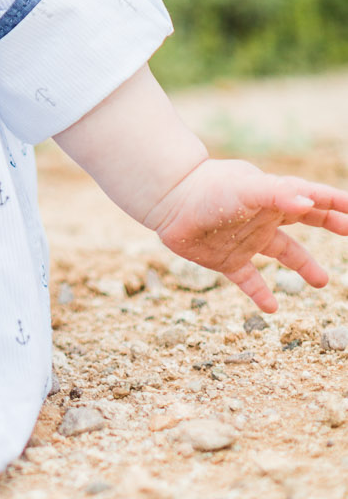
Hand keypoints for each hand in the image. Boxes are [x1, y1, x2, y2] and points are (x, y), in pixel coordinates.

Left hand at [141, 157, 347, 311]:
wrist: (168, 200)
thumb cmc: (208, 189)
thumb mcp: (246, 188)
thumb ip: (277, 194)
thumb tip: (309, 202)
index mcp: (271, 196)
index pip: (310, 197)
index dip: (332, 201)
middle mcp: (262, 217)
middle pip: (302, 220)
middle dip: (326, 223)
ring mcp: (245, 238)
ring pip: (281, 252)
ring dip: (303, 265)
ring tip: (322, 282)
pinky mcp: (226, 259)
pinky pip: (248, 279)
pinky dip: (260, 293)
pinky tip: (271, 309)